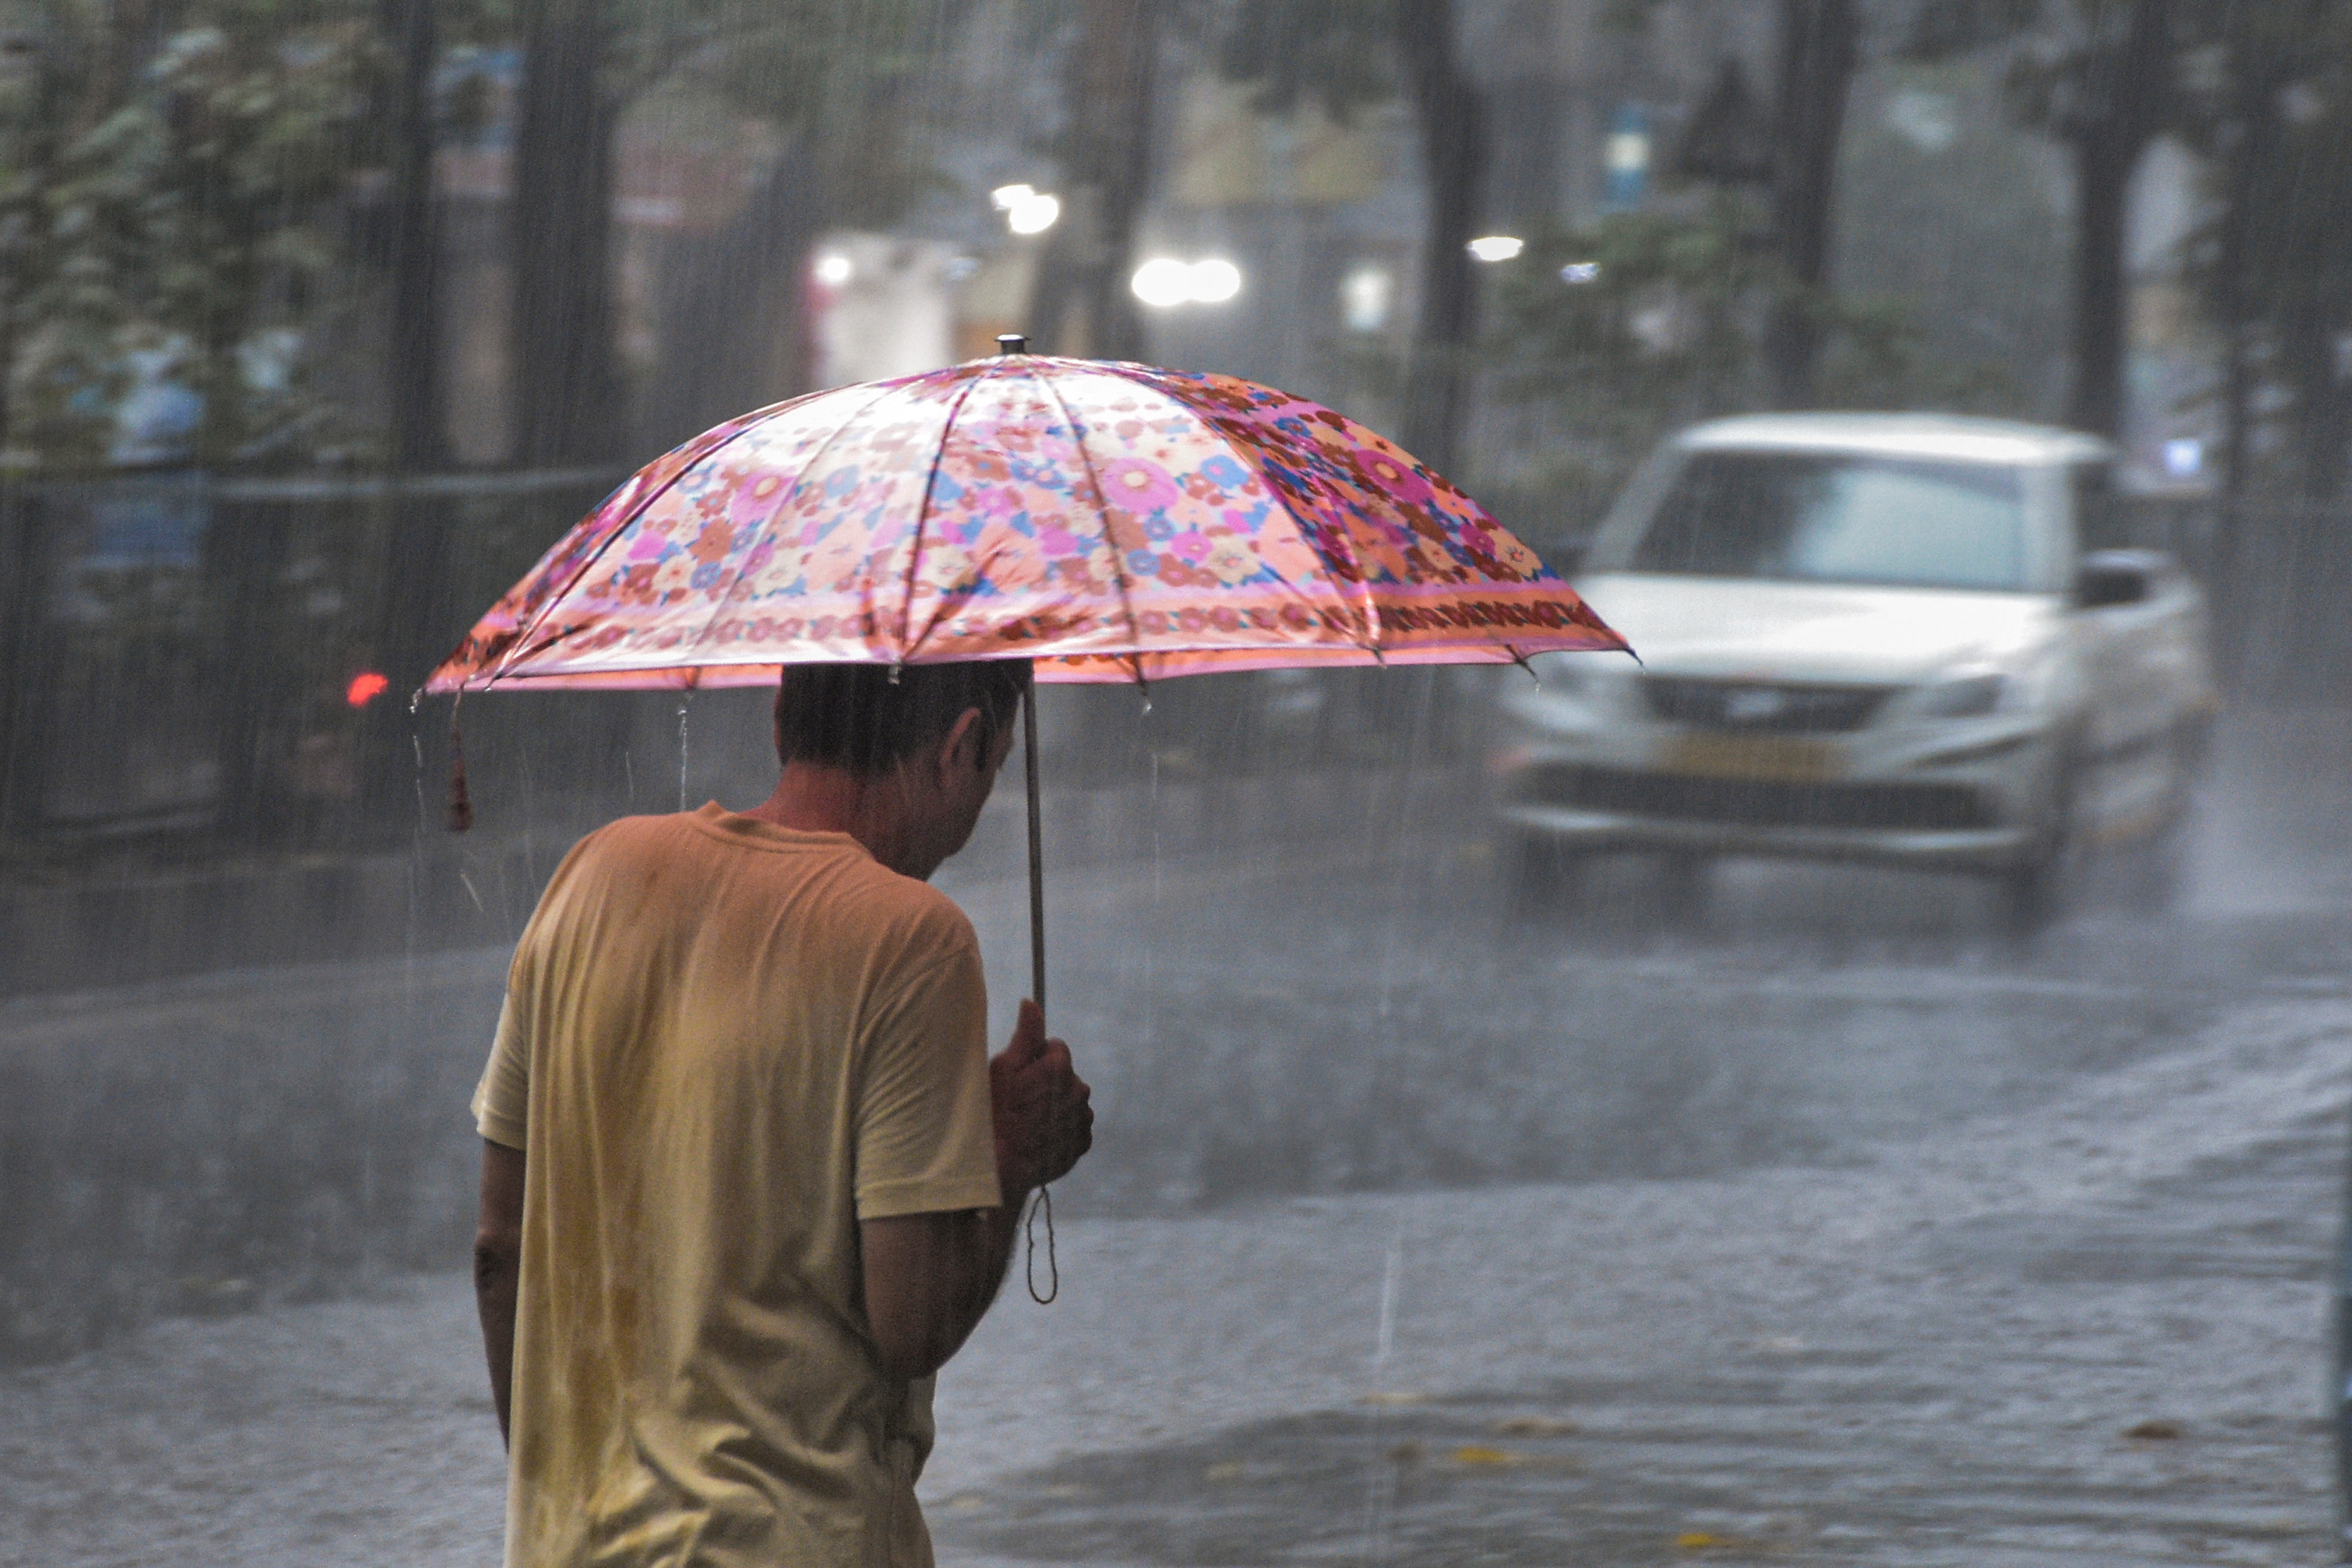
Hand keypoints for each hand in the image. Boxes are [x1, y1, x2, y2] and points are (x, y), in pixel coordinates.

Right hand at [990, 999, 1092, 1199]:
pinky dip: (1060, 1129)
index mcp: (1061, 1066)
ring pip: (1070, 1102)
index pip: (1055, 1047)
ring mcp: (1082, 1118)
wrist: (1000, 1167)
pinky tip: (1038, 1137)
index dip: (1034, 1059)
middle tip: (1019, 1101)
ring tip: (1027, 1122)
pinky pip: (1074, 1127)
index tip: (1018, 1077)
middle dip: (1046, 1083)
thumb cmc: (996, 1113)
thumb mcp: (1003, 1068)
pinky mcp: (1082, 1143)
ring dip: (1054, 1107)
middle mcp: (1080, 1089)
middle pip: (1065, 1075)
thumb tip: (1031, 1002)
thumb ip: (1025, 1033)